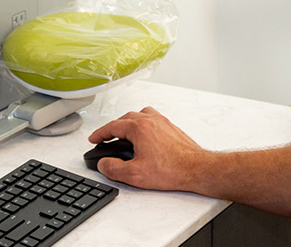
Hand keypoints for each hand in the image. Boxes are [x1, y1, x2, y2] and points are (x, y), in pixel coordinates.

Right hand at [86, 106, 212, 192]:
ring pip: (140, 115)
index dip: (100, 134)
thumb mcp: (134, 175)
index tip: (94, 139)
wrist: (196, 169)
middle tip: (105, 139)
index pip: (112, 126)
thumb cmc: (172, 170)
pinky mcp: (171, 128)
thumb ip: (113, 169)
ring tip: (123, 134)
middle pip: (125, 118)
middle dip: (112, 128)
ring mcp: (163, 122)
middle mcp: (151, 120)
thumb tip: (103, 164)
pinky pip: (152, 119)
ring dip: (128, 122)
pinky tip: (143, 135)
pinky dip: (142, 123)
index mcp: (140, 128)